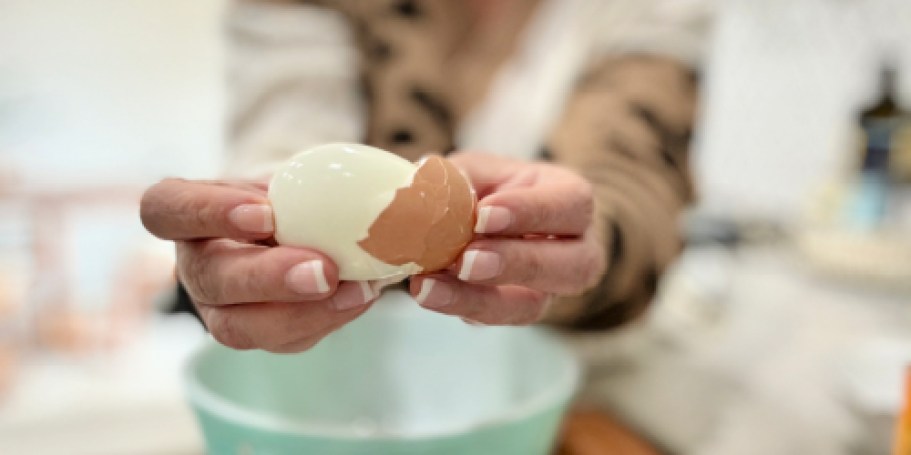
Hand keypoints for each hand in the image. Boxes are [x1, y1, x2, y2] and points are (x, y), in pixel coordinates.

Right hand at [140, 178, 379, 352]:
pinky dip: (328, 320)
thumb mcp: (294, 172)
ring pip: (239, 326)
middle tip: (323, 270)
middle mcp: (195, 264)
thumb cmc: (288, 190)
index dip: (208, 213)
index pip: (167, 209)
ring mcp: (220, 308)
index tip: (265, 212)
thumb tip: (393, 185)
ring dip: (301, 313)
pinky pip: (285, 340)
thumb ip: (318, 177)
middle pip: (209, 278)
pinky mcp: (258, 334)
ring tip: (353, 292)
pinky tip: (359, 298)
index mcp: (185, 212)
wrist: (298, 224)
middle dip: (268, 278)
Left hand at [409, 152, 605, 324]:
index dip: (530, 212)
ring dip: (479, 298)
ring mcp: (550, 289)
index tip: (483, 214)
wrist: (482, 222)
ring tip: (430, 287)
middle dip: (516, 264)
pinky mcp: (516, 312)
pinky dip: (458, 305)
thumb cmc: (489, 188)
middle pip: (572, 266)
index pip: (571, 205)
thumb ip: (460, 180)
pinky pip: (495, 318)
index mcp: (572, 200)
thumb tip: (428, 190)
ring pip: (532, 305)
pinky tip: (427, 292)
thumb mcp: (477, 170)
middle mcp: (577, 250)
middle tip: (466, 260)